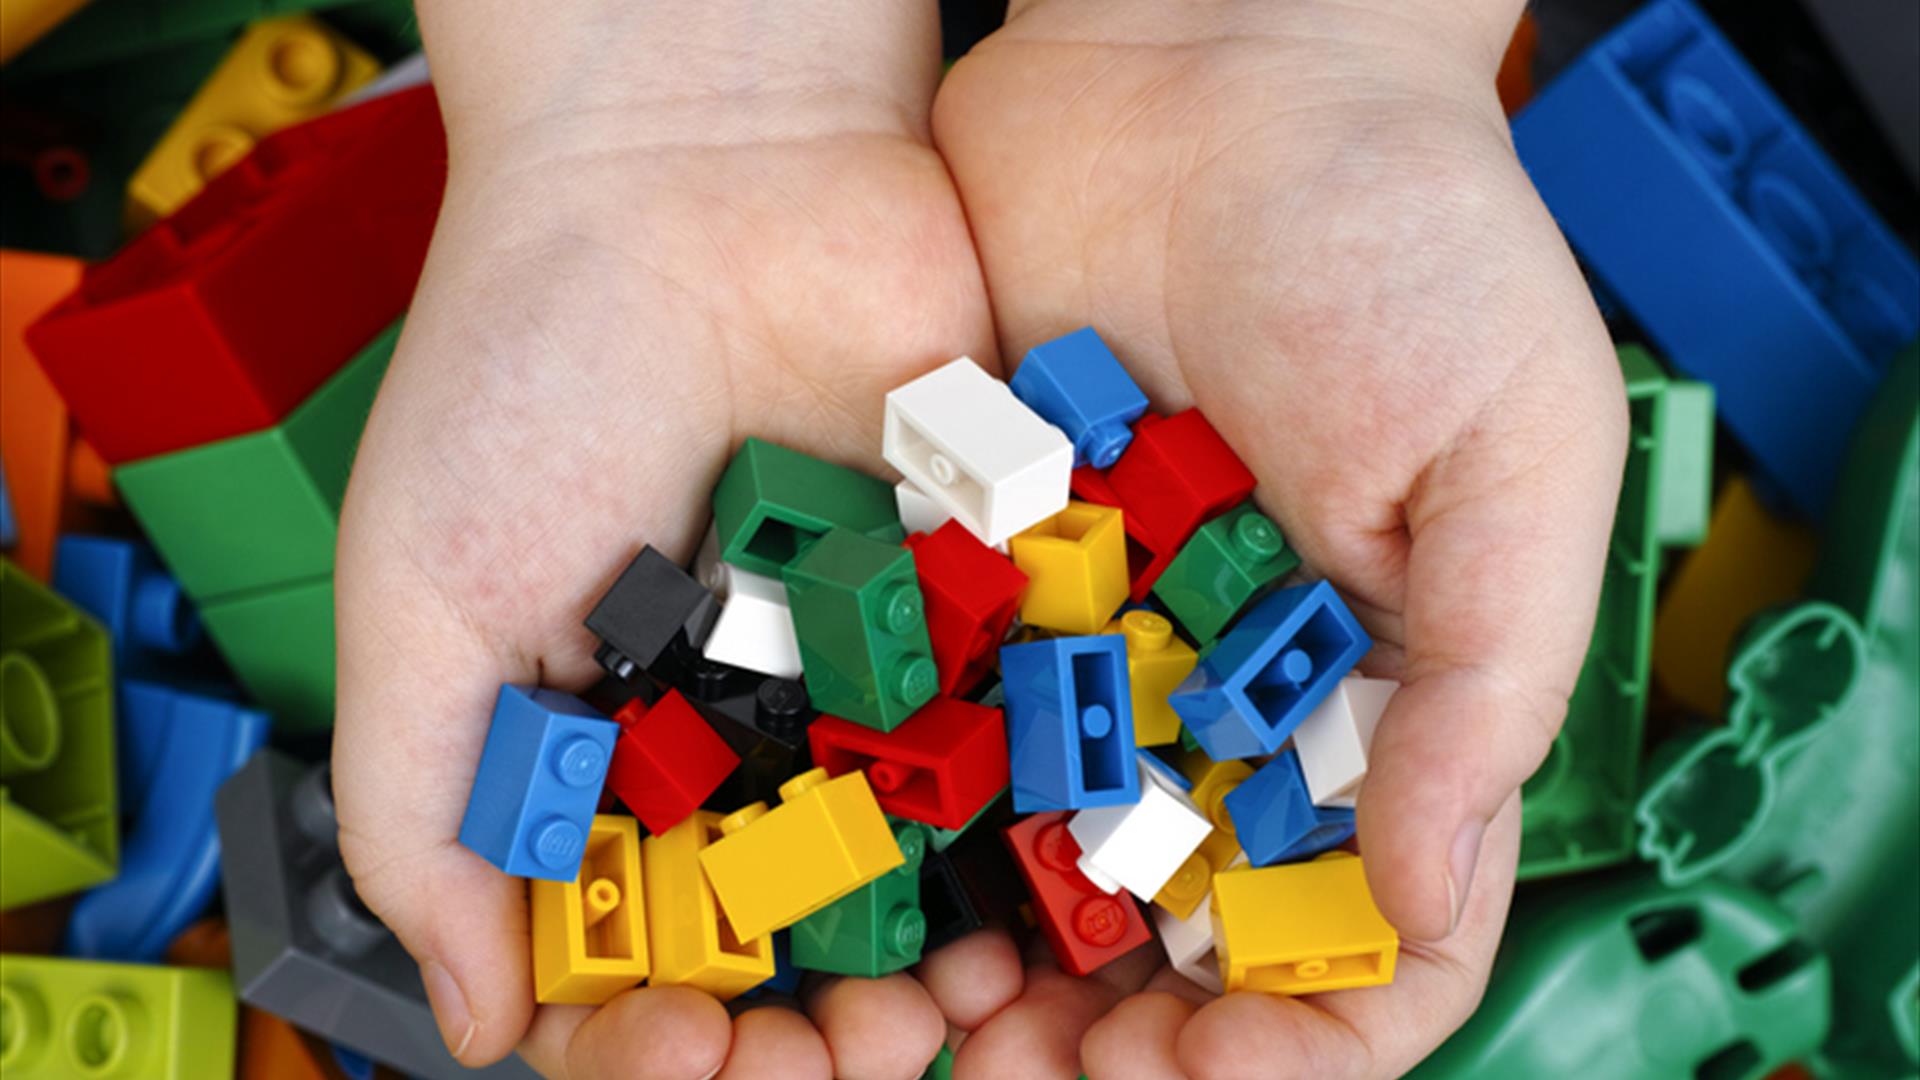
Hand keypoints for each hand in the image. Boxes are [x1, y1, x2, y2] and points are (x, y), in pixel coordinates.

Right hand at [332, 4, 1011, 1075]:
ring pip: (927, 875)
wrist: (702, 169)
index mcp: (609, 753)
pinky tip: (1049, 890)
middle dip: (820, 1031)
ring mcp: (874, 676)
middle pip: (797, 944)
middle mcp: (748, 735)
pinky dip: (1041, 830)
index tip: (683, 1046)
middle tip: (849, 1057)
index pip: (632, 956)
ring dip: (945, 963)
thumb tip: (470, 1024)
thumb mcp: (422, 599)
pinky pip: (1023, 743)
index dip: (653, 1036)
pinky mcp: (984, 601)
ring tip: (958, 1004)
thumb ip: (421, 817)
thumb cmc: (529, 367)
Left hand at [930, 1, 1627, 1074]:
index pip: (1381, 929)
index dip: (1317, 1024)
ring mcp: (1109, 641)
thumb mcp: (1512, 449)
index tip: (1226, 1052)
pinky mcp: (993, 572)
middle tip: (1039, 1071)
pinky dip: (922, 821)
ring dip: (1005, 968)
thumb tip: (1432, 896)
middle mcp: (1242, 691)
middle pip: (1196, 932)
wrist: (1216, 61)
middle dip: (1129, 1033)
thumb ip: (1485, 679)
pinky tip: (874, 878)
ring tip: (938, 1017)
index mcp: (1388, 686)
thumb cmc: (1406, 229)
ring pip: (1059, 864)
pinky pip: (954, 726)